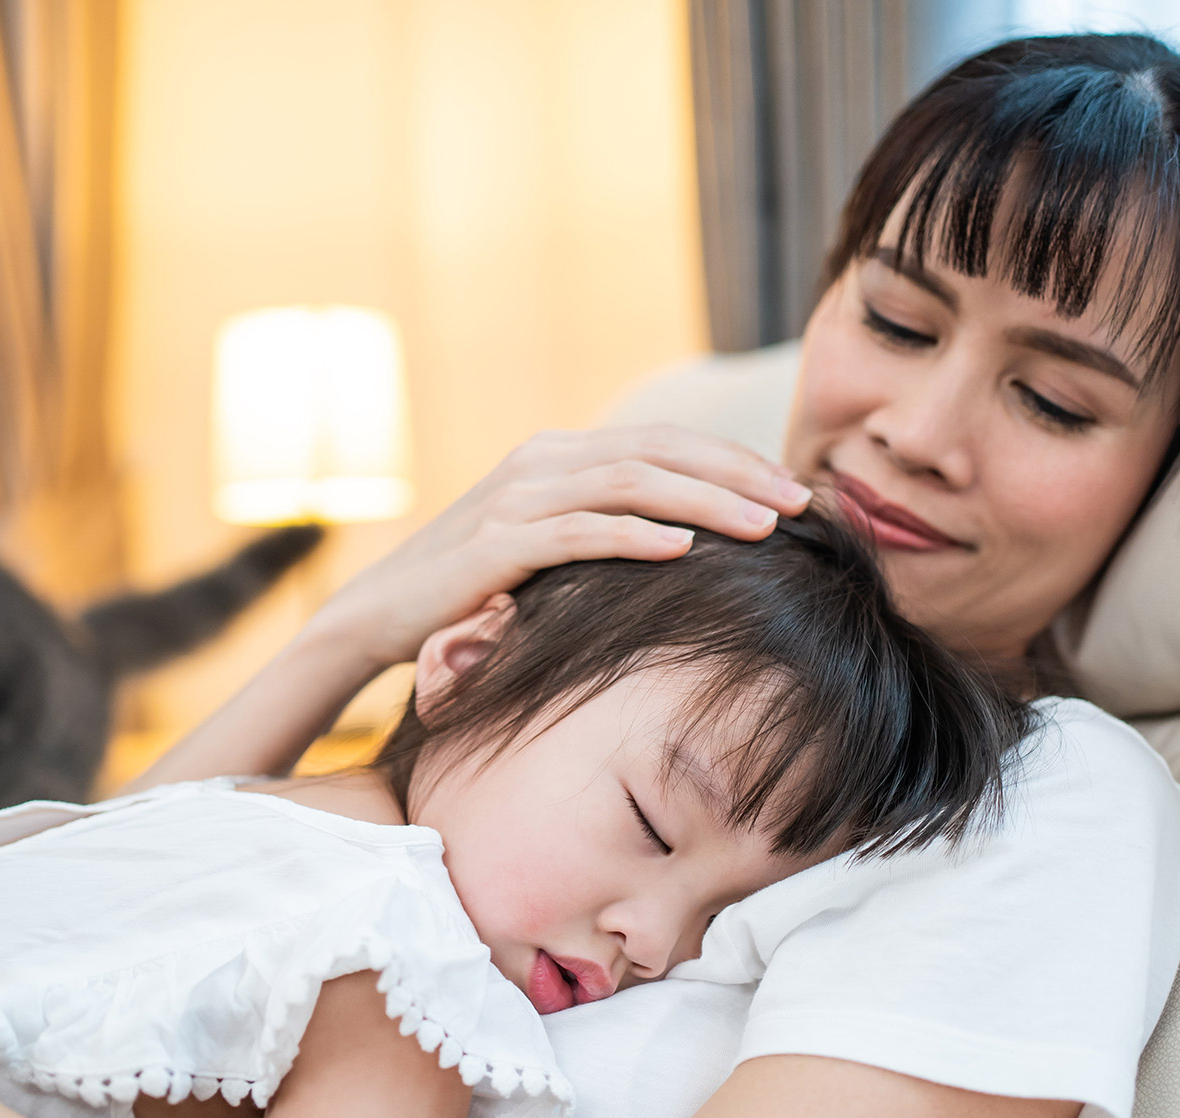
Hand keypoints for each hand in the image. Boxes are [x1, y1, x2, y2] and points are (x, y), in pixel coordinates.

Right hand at [315, 425, 810, 666]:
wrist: (378, 614)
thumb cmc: (472, 589)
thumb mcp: (545, 548)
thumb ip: (601, 530)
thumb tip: (686, 544)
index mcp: (558, 455)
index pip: (662, 442)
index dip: (733, 460)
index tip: (794, 490)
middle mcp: (540, 462)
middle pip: (658, 450)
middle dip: (737, 472)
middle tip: (801, 501)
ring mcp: (515, 499)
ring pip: (628, 483)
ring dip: (703, 501)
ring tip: (763, 525)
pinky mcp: (494, 544)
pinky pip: (576, 532)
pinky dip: (633, 535)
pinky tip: (682, 550)